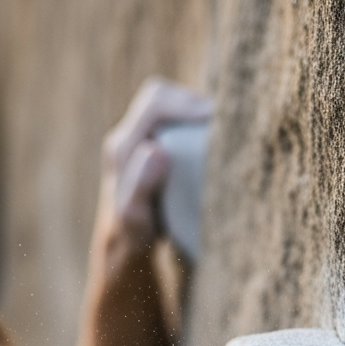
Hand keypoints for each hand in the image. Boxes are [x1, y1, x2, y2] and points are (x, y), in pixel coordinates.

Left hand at [92, 78, 211, 280]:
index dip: (185, 103)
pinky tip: (213, 146)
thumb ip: (140, 186)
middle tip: (221, 124)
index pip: (155, 102)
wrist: (125, 248)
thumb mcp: (134, 219)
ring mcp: (142, 141)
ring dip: (196, 116)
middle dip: (193, 104)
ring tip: (221, 133)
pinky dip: (196, 128)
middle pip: (164, 97)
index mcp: (122, 146)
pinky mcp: (155, 149)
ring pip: (172, 108)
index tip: (212, 118)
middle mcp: (130, 136)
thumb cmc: (131, 237)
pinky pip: (177, 125)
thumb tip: (156, 150)